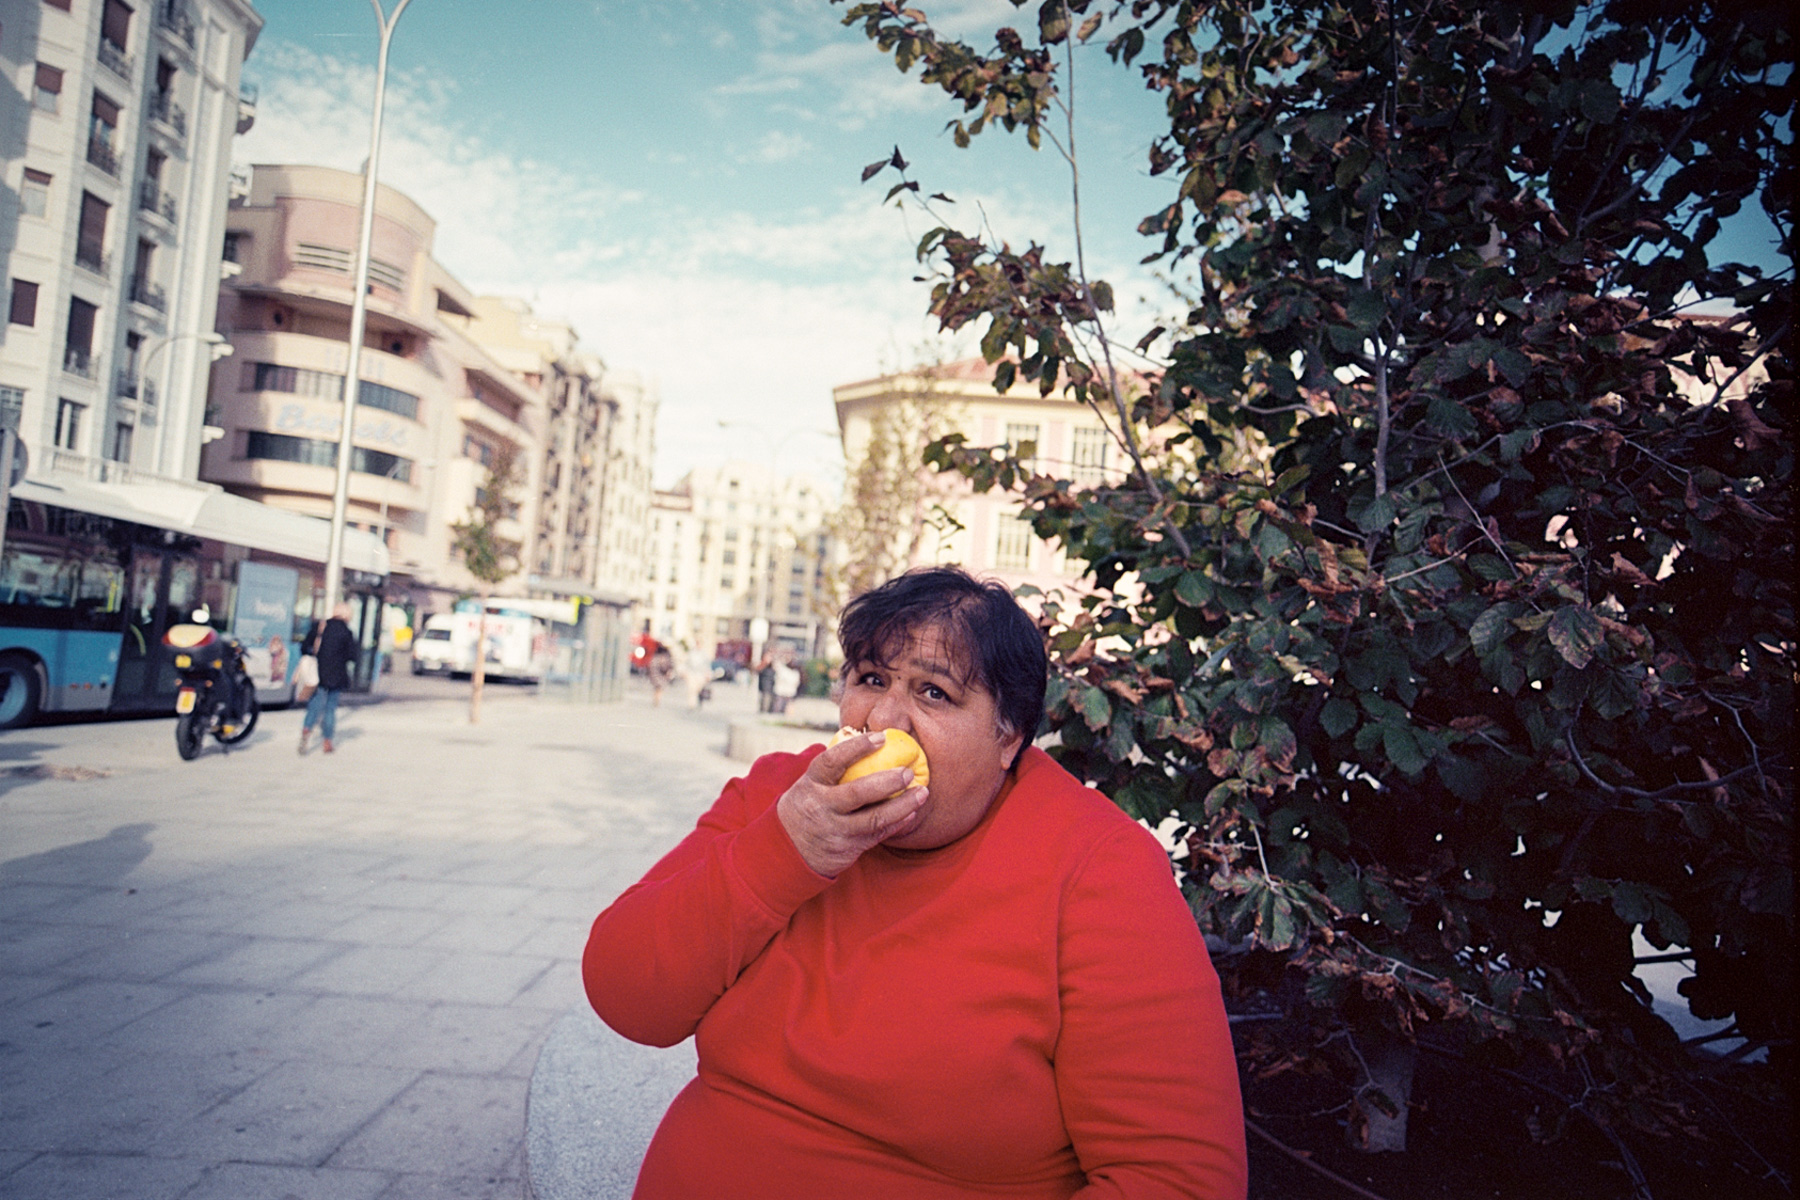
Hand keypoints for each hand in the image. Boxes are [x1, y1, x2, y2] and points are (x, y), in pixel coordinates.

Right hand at [777, 731, 926, 876]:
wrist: (789, 849)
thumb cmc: (809, 804)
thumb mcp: (810, 784)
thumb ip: (834, 769)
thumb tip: (871, 739)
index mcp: (811, 783)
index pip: (832, 761)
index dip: (857, 748)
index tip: (881, 737)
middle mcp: (822, 807)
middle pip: (856, 793)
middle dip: (887, 782)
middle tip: (908, 772)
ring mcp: (836, 829)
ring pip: (874, 818)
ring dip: (902, 805)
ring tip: (922, 793)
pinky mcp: (849, 847)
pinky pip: (878, 834)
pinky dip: (898, 823)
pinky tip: (912, 812)